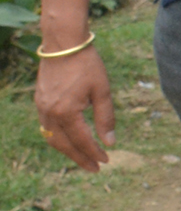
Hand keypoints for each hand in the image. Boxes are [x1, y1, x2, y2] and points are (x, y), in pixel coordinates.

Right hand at [35, 41, 113, 171]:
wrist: (63, 44)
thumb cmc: (87, 64)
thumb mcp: (103, 91)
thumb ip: (105, 118)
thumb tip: (110, 142)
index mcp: (66, 112)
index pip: (82, 140)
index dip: (94, 152)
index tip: (106, 161)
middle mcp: (50, 113)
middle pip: (64, 145)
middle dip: (80, 157)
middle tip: (95, 167)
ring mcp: (41, 108)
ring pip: (53, 138)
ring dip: (68, 150)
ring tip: (83, 156)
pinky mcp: (40, 102)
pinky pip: (47, 127)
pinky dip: (59, 137)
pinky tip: (70, 139)